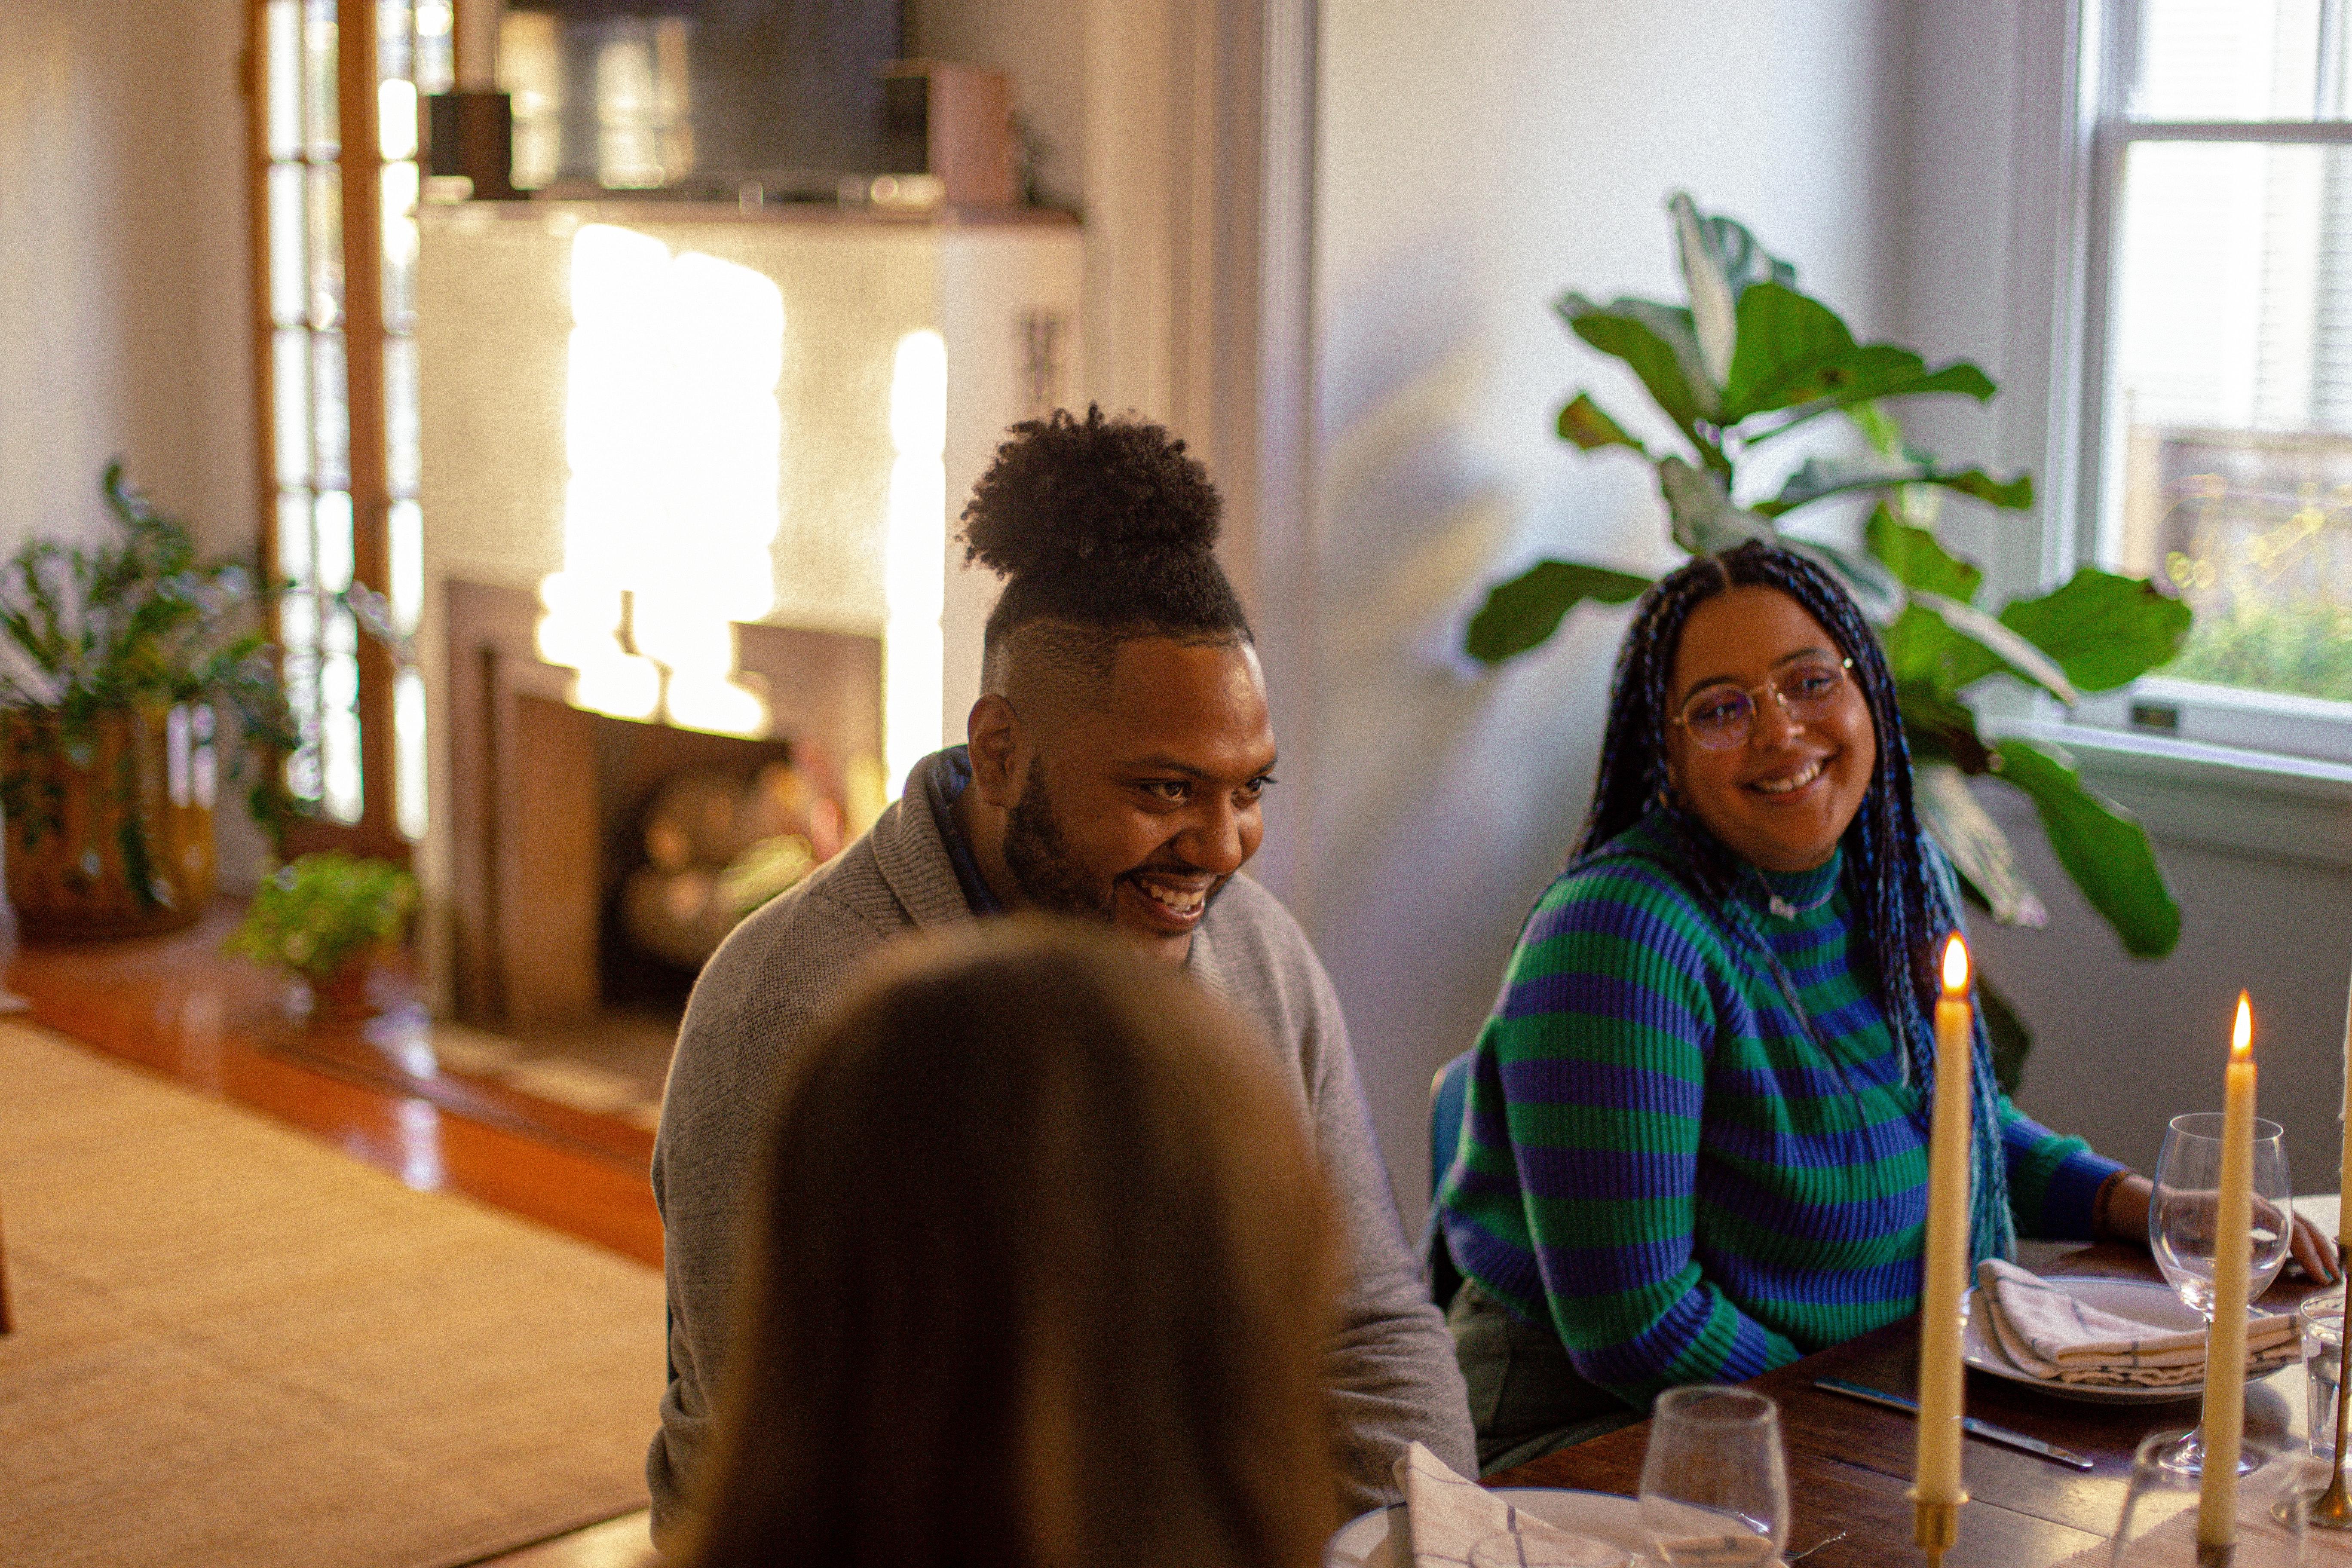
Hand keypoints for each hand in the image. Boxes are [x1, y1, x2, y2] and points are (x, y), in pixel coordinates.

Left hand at [2103, 1170, 2341, 1284]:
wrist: (2165, 1208)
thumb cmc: (2179, 1218)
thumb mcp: (2195, 1229)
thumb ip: (2221, 1237)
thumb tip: (2251, 1252)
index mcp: (2246, 1206)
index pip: (2287, 1228)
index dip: (2306, 1252)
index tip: (2319, 1275)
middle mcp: (2256, 1206)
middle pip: (2298, 1225)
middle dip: (2319, 1250)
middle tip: (2334, 1276)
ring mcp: (2256, 1211)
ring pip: (2296, 1225)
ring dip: (2315, 1246)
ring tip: (2331, 1269)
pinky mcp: (2253, 1219)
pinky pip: (2284, 1228)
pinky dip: (2301, 1243)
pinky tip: (2310, 1260)